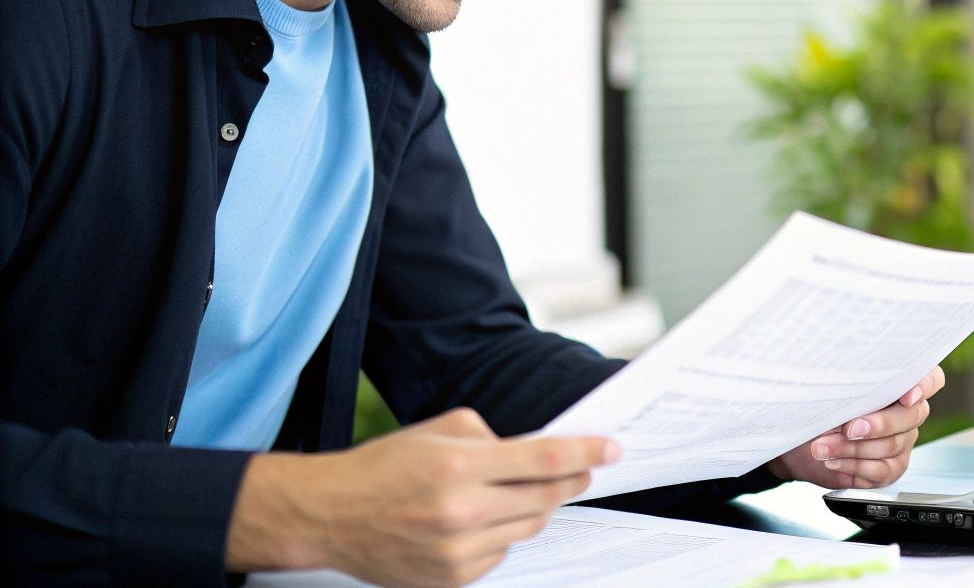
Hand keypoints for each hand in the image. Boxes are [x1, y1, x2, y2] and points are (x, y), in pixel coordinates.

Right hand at [225, 407, 617, 587]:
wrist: (330, 515)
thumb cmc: (384, 467)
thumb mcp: (439, 431)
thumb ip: (492, 437)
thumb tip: (538, 451)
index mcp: (459, 466)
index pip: (543, 460)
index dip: (585, 454)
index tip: (612, 449)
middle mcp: (461, 512)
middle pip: (543, 499)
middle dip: (569, 482)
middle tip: (581, 470)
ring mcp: (456, 552)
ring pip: (526, 527)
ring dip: (533, 507)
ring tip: (512, 491)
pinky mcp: (451, 579)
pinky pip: (501, 553)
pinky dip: (502, 533)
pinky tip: (480, 519)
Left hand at [766, 367, 944, 489]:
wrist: (806, 442)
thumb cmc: (824, 408)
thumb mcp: (834, 391)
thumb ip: (848, 387)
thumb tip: (842, 387)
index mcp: (900, 384)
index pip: (931, 379)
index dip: (924, 385)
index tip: (907, 396)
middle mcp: (908, 413)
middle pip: (911, 416)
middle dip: (878, 424)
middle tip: (849, 428)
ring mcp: (903, 441)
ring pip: (892, 444)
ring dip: (852, 447)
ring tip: (823, 447)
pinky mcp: (892, 467)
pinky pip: (881, 469)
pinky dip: (853, 465)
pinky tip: (833, 460)